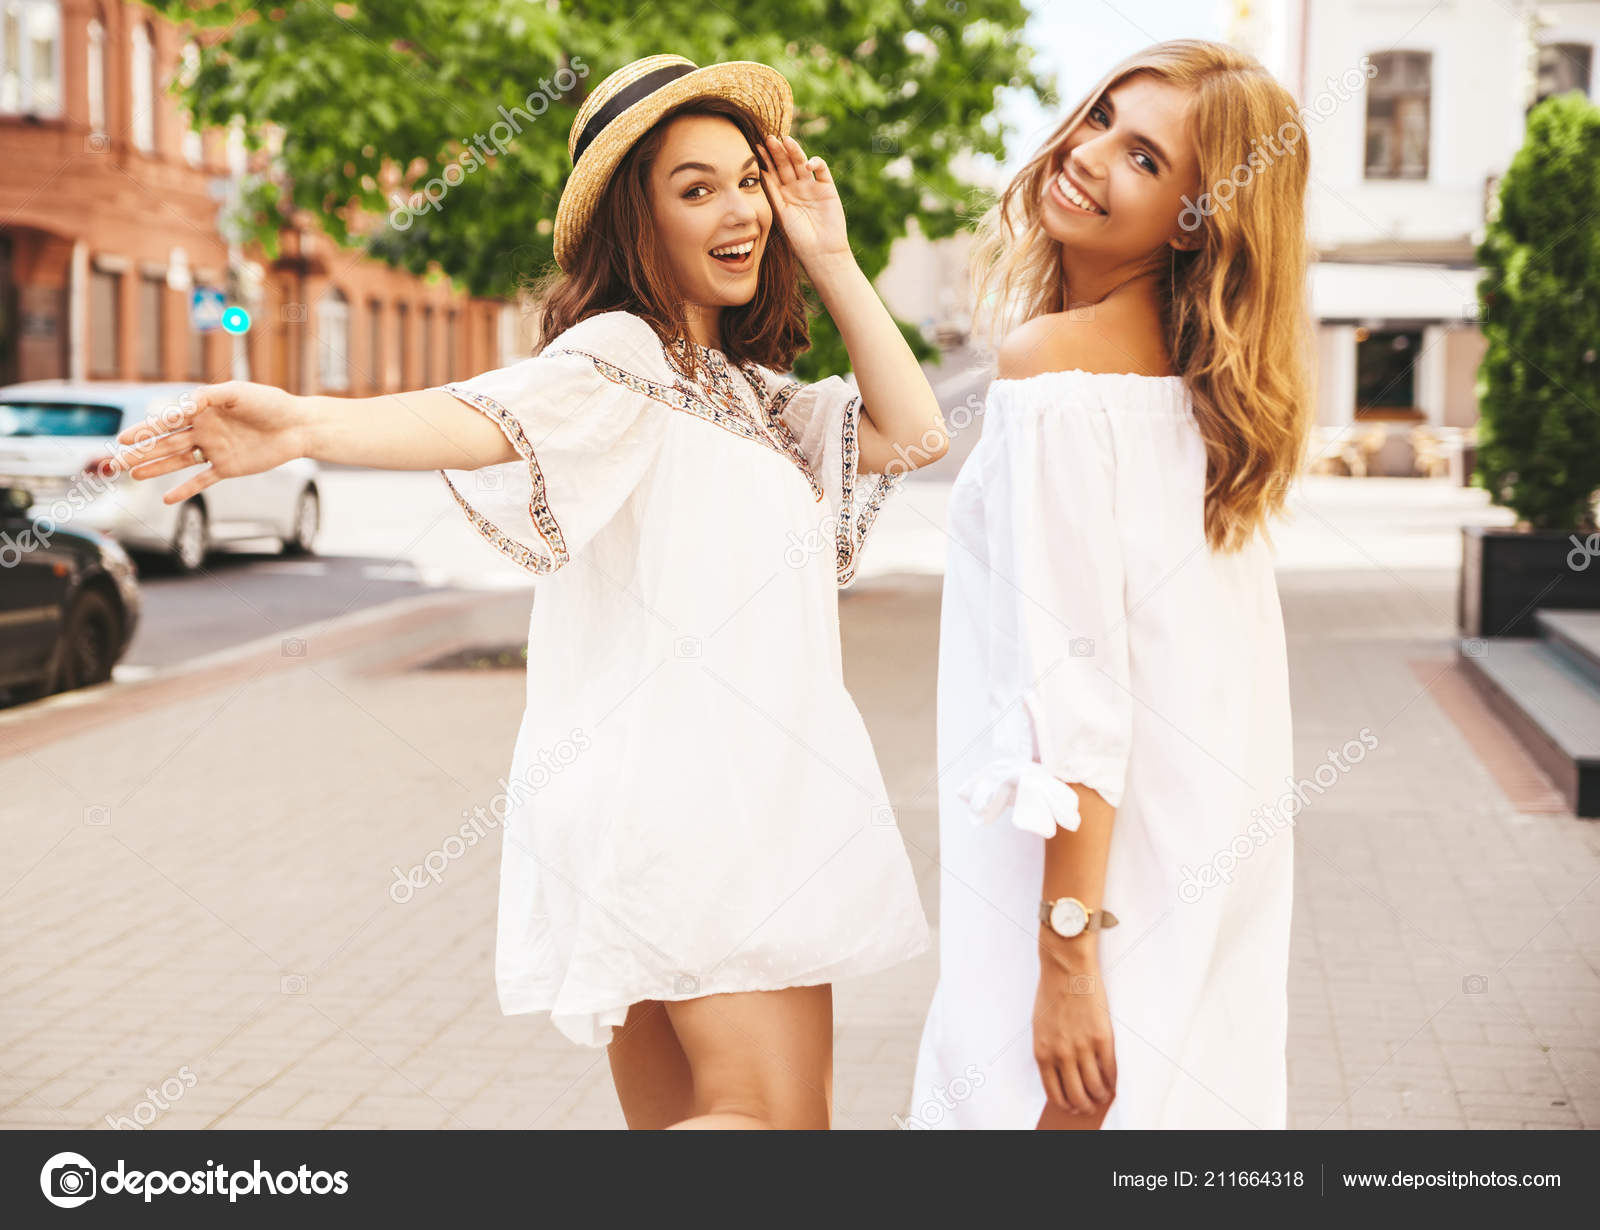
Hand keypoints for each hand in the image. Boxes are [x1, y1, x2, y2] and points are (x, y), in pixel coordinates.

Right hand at [108, 381, 309, 505]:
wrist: (298, 426)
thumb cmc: (270, 403)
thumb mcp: (238, 393)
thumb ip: (209, 397)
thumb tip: (182, 406)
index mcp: (202, 410)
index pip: (166, 421)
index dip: (143, 430)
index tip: (122, 437)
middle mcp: (204, 431)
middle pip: (165, 443)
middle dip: (140, 452)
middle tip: (114, 462)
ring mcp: (215, 450)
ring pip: (177, 461)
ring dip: (155, 468)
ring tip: (132, 474)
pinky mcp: (228, 468)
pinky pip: (202, 481)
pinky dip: (185, 490)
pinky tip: (166, 499)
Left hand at [756, 133, 851, 269]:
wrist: (821, 252)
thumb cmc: (798, 239)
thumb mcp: (780, 214)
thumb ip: (772, 193)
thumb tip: (760, 173)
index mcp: (783, 194)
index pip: (772, 172)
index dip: (765, 160)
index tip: (755, 148)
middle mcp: (797, 188)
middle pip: (785, 164)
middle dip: (777, 152)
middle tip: (769, 138)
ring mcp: (812, 186)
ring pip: (801, 163)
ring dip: (794, 151)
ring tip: (785, 140)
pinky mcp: (828, 188)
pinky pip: (821, 170)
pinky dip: (815, 163)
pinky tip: (807, 164)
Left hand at [1033, 929, 1116, 1115]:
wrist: (1066, 968)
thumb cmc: (1052, 995)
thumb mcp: (1040, 1027)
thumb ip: (1048, 1051)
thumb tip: (1060, 1075)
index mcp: (1043, 1052)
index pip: (1054, 1092)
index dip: (1065, 1104)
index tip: (1072, 1107)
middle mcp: (1061, 1054)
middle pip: (1076, 1095)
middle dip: (1084, 1105)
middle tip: (1090, 1106)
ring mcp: (1082, 1047)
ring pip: (1095, 1087)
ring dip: (1100, 1096)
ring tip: (1103, 1095)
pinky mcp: (1102, 1037)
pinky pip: (1110, 1070)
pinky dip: (1112, 1081)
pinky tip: (1113, 1082)